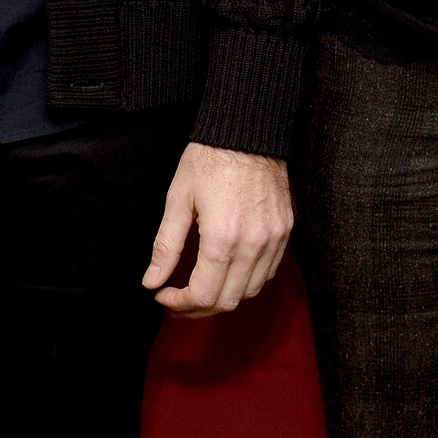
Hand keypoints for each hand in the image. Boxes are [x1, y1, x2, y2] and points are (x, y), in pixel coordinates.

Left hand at [142, 141, 292, 316]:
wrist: (248, 130)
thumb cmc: (210, 159)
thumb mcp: (178, 199)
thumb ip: (165, 246)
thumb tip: (152, 281)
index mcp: (222, 238)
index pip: (203, 296)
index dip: (178, 303)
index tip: (163, 293)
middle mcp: (252, 244)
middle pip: (227, 301)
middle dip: (198, 307)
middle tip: (178, 297)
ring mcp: (273, 238)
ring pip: (251, 291)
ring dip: (224, 297)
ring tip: (202, 287)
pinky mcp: (285, 229)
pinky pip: (269, 271)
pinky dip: (247, 281)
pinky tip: (228, 270)